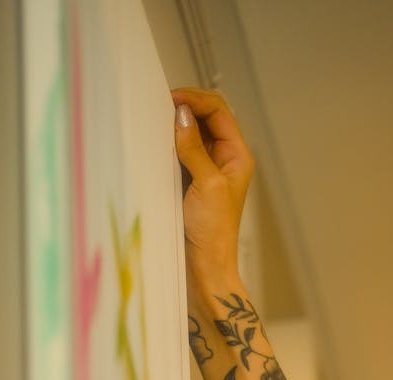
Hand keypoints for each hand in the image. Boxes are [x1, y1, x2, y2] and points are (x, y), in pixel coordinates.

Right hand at [171, 88, 254, 288]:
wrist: (205, 267)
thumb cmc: (214, 232)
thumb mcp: (206, 185)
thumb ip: (194, 148)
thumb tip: (181, 115)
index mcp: (237, 155)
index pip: (218, 111)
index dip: (196, 100)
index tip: (171, 99)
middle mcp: (223, 159)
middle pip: (205, 117)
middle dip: (185, 107)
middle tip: (159, 106)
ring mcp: (206, 170)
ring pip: (191, 134)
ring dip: (175, 125)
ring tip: (155, 121)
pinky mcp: (189, 182)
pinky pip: (180, 153)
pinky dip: (169, 144)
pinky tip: (155, 143)